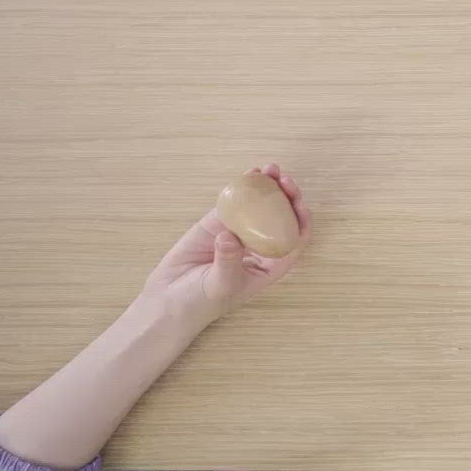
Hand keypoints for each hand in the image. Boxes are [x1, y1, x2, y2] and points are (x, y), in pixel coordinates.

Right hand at [138, 164, 311, 328]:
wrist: (168, 299)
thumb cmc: (202, 302)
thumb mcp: (221, 286)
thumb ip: (228, 261)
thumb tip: (230, 235)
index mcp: (269, 265)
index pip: (294, 240)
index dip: (301, 221)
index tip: (299, 205)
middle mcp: (258, 246)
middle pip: (280, 217)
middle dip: (286, 197)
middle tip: (283, 179)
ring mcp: (239, 232)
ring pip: (259, 206)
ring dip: (267, 186)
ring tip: (268, 169)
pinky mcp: (217, 224)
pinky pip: (234, 203)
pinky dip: (242, 188)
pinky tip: (248, 173)